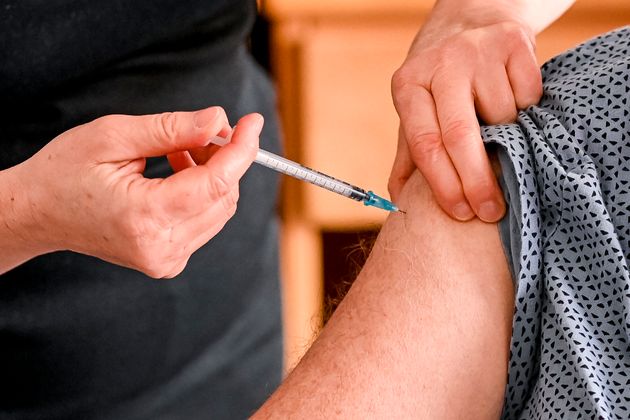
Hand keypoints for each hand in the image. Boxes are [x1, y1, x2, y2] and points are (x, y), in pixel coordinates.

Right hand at [14, 107, 261, 277]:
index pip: (216, 183)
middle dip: (225, 158)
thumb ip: (172, 129)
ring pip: (219, 209)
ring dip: (213, 174)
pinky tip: (178, 173)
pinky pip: (205, 221)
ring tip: (180, 150)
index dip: (241, 149)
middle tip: (203, 130)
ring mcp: (166, 259)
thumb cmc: (66, 172)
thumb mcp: (114, 136)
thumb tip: (218, 121)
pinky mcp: (168, 260)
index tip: (252, 122)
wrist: (39, 213)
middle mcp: (161, 247)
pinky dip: (202, 193)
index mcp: (145, 216)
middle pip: (224, 197)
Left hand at [390, 3, 541, 221]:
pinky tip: (513, 102)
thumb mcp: (416, 112)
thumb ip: (410, 156)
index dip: (443, 184)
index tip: (460, 213)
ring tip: (498, 130)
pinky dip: (526, 111)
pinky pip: (528, 96)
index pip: (425, 143)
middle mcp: (441, 64)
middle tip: (489, 212)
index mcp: (408, 85)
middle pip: (460, 135)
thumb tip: (398, 202)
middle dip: (476, 180)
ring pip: (502, 117)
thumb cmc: (440, 84)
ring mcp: (478, 49)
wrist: (470, 24)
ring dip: (507, 138)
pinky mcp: (513, 41)